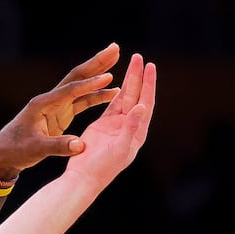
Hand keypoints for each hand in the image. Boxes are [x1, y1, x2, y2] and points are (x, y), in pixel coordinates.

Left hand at [0, 43, 126, 180]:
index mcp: (42, 104)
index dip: (89, 85)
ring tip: (117, 61)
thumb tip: (81, 145)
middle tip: (116, 48)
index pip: (70, 90)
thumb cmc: (16, 150)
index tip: (108, 76)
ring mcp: (55, 106)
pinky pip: (81, 101)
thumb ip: (58, 147)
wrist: (3, 154)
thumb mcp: (36, 150)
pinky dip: (95, 95)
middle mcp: (50, 100)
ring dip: (98, 75)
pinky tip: (111, 92)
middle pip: (76, 77)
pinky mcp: (59, 114)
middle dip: (96, 63)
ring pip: (80, 86)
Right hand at [63, 52, 155, 189]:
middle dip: (139, 76)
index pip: (146, 102)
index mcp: (137, 132)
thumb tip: (142, 107)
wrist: (84, 176)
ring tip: (132, 61)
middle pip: (136, 96)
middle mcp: (130, 126)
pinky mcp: (104, 124)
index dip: (148, 84)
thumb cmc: (103, 167)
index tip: (150, 66)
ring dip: (129, 80)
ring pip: (125, 97)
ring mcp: (117, 125)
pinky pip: (112, 104)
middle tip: (139, 57)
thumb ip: (132, 127)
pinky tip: (118, 79)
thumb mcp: (121, 148)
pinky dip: (116, 91)